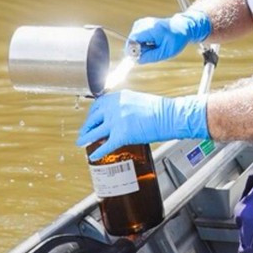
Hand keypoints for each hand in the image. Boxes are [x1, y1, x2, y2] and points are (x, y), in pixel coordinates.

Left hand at [77, 90, 208, 160]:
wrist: (170, 116)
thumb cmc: (160, 109)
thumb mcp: (137, 100)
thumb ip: (125, 106)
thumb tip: (118, 115)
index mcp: (118, 97)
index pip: (98, 104)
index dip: (92, 114)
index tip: (91, 119)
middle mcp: (114, 107)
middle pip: (93, 118)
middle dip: (87, 126)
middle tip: (84, 132)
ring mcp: (116, 121)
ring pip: (95, 131)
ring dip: (86, 138)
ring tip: (81, 143)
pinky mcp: (122, 135)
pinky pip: (106, 145)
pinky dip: (98, 152)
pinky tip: (94, 156)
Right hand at [127, 10, 210, 63]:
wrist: (182, 27)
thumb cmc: (176, 39)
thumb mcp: (165, 52)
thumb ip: (150, 57)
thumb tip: (137, 60)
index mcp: (151, 29)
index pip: (132, 40)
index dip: (133, 51)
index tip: (140, 58)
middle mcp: (145, 23)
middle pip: (132, 39)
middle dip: (138, 49)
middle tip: (152, 51)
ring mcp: (143, 22)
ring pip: (133, 38)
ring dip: (140, 46)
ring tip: (153, 46)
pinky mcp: (142, 23)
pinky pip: (137, 36)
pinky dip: (142, 42)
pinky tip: (151, 43)